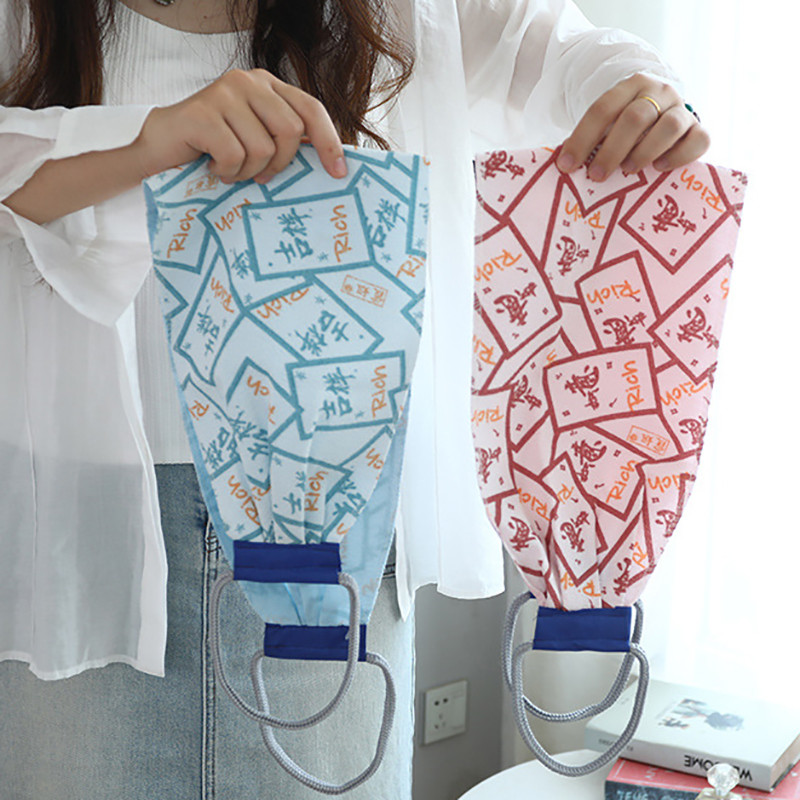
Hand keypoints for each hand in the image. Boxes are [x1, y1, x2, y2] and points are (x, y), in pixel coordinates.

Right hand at [132, 68, 346, 183]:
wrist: (161, 149)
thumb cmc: (214, 149)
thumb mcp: (257, 139)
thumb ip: (286, 140)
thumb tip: (331, 163)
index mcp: (268, 86)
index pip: (312, 110)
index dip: (329, 142)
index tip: (339, 173)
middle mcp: (248, 82)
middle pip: (291, 131)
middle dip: (280, 163)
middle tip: (260, 175)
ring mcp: (224, 93)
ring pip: (263, 147)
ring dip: (248, 171)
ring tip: (230, 169)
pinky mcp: (202, 113)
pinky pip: (235, 156)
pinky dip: (227, 172)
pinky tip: (214, 167)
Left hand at [556, 73, 709, 180]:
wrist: (664, 115)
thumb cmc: (627, 128)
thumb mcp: (608, 125)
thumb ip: (593, 140)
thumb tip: (566, 167)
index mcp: (630, 86)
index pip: (603, 109)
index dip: (582, 139)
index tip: (566, 166)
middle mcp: (659, 92)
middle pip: (636, 118)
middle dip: (612, 149)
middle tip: (596, 175)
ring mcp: (682, 109)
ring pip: (669, 126)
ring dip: (645, 151)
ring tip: (628, 170)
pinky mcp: (698, 129)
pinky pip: (699, 140)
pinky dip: (680, 156)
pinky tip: (660, 168)